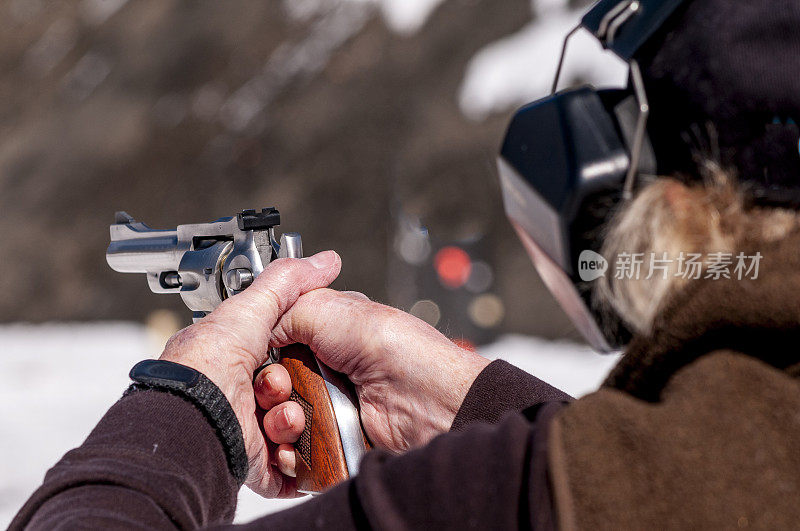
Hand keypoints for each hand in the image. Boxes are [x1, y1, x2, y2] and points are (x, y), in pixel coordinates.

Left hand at [159, 251, 340, 497]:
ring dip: (292, 419)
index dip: (291, 353)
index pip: (277, 355)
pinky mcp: (254, 463)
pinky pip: (290, 466)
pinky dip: (293, 458)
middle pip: (289, 391)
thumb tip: (326, 261)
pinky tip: (283, 444)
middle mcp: (236, 396)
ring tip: (278, 416)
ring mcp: (245, 431)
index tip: (297, 350)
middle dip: (292, 388)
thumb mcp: (250, 309)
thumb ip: (287, 283)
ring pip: (293, 425)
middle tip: (276, 386)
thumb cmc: (209, 364)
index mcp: (231, 361)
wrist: (197, 418)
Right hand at [262, 289, 490, 462]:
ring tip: (295, 416)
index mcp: (323, 336)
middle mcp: (323, 373)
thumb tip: (256, 328)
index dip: (262, 356)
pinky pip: (292, 456)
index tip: (262, 357)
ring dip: (276, 422)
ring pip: (275, 424)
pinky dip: (288, 453)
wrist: (424, 400)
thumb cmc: (391, 347)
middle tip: (281, 389)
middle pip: (268, 389)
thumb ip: (282, 310)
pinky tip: (298, 442)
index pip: (272, 348)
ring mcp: (327, 410)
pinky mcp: (331, 445)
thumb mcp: (328, 308)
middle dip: (266, 391)